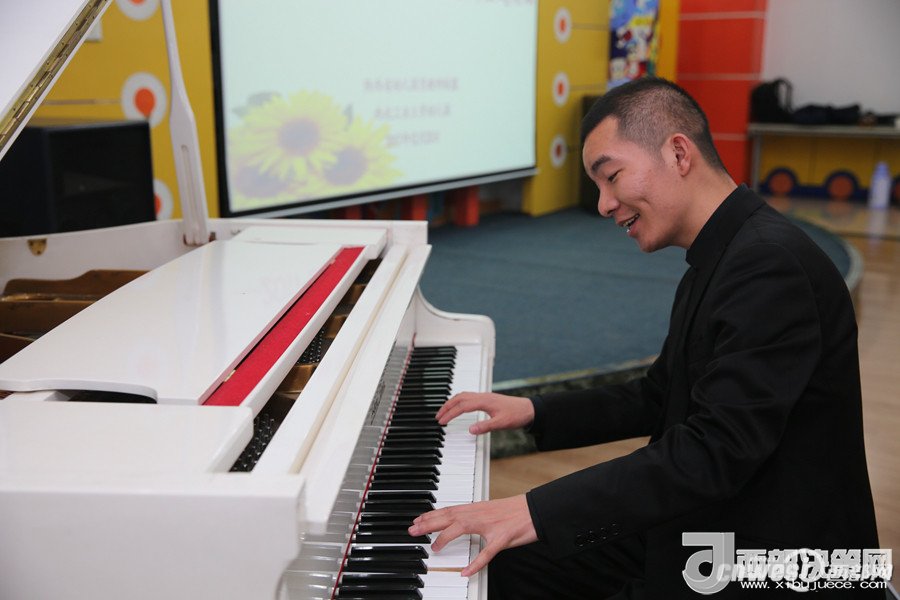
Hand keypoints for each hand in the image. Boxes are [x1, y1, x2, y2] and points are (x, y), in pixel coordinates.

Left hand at [408, 495, 537, 575]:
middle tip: (413, 530)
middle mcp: (481, 514)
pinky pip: (487, 553)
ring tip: (433, 548)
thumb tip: (460, 522)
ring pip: (462, 528)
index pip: (449, 509)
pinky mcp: (503, 538)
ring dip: (445, 537)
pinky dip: (476, 563)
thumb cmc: (515, 512)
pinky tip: (466, 572)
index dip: (431, 515)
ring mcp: (491, 526)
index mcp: (477, 508)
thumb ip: (475, 516)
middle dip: (429, 523)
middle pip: (450, 516)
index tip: (417, 520)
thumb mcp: (491, 511)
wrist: (537, 510)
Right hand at [436, 392, 534, 434]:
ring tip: (444, 411)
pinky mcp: (487, 399)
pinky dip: (460, 401)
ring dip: (452, 402)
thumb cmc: (516, 415)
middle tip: (438, 416)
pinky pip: (469, 396)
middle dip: (447, 406)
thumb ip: (485, 426)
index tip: (442, 421)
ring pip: (463, 396)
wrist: (528, 409)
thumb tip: (470, 430)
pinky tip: (459, 406)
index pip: (462, 406)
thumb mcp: (501, 423)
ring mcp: (485, 396)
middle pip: (459, 398)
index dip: (450, 414)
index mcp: (484, 401)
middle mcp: (482, 396)